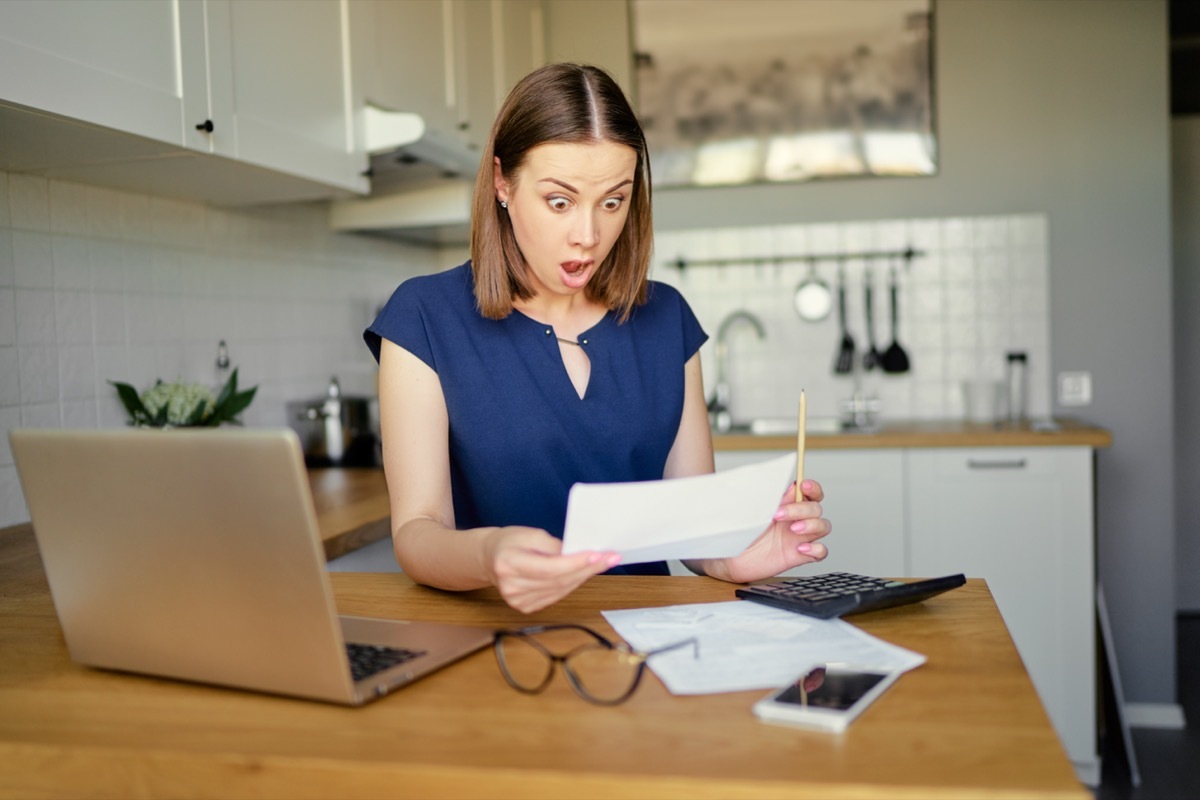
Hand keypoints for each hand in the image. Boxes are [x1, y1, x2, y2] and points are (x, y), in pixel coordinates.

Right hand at [484, 526, 619, 613]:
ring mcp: (518, 601)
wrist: (490, 558)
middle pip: (558, 580)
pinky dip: (572, 583)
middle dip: (587, 568)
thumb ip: (553, 546)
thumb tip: (578, 554)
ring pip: (561, 590)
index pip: (549, 568)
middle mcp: (512, 587)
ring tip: (602, 562)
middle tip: (610, 557)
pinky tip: (582, 573)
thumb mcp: (530, 534)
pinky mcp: (525, 607)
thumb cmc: (509, 542)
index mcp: (508, 565)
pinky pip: (556, 595)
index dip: (576, 563)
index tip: (598, 555)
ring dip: (583, 576)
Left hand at [697, 479, 830, 583]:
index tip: (804, 486)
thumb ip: (772, 498)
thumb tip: (790, 485)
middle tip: (777, 515)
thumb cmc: (740, 531)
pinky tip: (801, 548)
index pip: (810, 493)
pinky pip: (821, 552)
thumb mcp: (754, 510)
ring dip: (812, 525)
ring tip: (793, 529)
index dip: (813, 488)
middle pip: (816, 508)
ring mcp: (799, 537)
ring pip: (823, 526)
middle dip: (801, 509)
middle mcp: (796, 519)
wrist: (729, 556)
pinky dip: (816, 549)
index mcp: (787, 504)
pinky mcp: (799, 556)